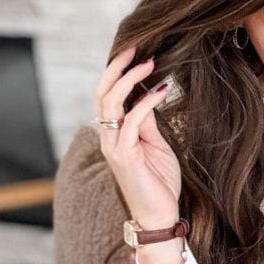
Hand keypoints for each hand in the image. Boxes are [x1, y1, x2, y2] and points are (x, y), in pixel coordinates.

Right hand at [95, 45, 181, 226]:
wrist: (159, 216)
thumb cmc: (159, 183)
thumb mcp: (156, 145)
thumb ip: (148, 122)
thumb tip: (149, 94)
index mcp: (114, 133)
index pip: (108, 95)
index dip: (118, 72)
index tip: (136, 53)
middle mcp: (108, 137)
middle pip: (103, 93)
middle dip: (118, 67)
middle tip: (137, 47)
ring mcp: (114, 146)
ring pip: (111, 102)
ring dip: (130, 79)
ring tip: (150, 62)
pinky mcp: (125, 156)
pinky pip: (132, 121)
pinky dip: (145, 102)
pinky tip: (160, 90)